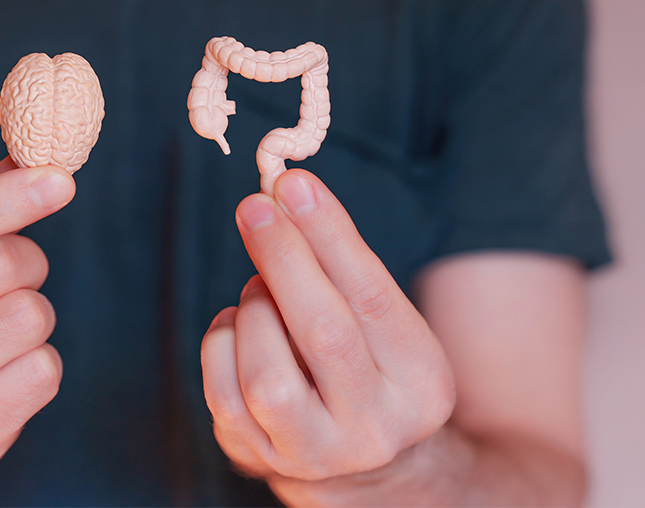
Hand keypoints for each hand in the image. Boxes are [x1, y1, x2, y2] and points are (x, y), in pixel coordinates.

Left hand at [200, 170, 455, 483]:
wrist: (349, 456)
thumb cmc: (361, 362)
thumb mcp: (375, 320)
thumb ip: (339, 263)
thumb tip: (286, 192)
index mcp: (421, 385)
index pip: (374, 299)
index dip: (330, 237)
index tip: (294, 185)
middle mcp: (375, 428)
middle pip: (325, 336)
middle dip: (285, 260)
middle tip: (254, 207)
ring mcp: (315, 452)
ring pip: (266, 374)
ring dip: (254, 311)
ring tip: (260, 291)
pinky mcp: (262, 459)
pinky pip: (223, 394)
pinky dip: (222, 343)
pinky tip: (238, 327)